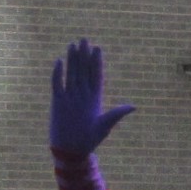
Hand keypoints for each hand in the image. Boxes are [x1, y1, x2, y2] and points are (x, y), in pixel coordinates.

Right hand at [49, 39, 135, 155]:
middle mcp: (82, 95)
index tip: (98, 48)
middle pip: (83, 71)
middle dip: (84, 55)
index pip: (96, 76)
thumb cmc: (90, 140)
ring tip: (73, 45)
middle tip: (85, 39)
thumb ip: (117, 113)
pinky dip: (57, 73)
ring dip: (72, 60)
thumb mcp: (105, 125)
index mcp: (95, 99)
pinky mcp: (57, 101)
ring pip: (71, 73)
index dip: (97, 62)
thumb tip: (133, 106)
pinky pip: (57, 83)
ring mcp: (69, 97)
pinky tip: (59, 61)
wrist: (72, 150)